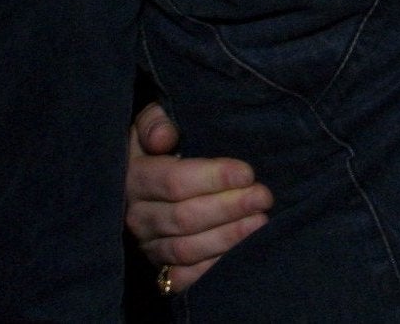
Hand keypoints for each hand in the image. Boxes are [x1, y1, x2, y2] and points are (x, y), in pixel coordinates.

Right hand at [126, 102, 272, 290]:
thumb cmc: (161, 144)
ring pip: (185, 249)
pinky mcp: (158, 265)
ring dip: (227, 238)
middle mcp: (137, 215)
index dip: (214, 178)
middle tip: (264, 197)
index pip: (175, 182)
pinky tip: (240, 255)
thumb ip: (155, 122)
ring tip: (261, 222)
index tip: (248, 173)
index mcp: (135, 178)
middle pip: (184, 217)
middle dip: (229, 208)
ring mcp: (146, 244)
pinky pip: (181, 277)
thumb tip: (165, 137)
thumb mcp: (152, 122)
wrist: (146, 179)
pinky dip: (210, 269)